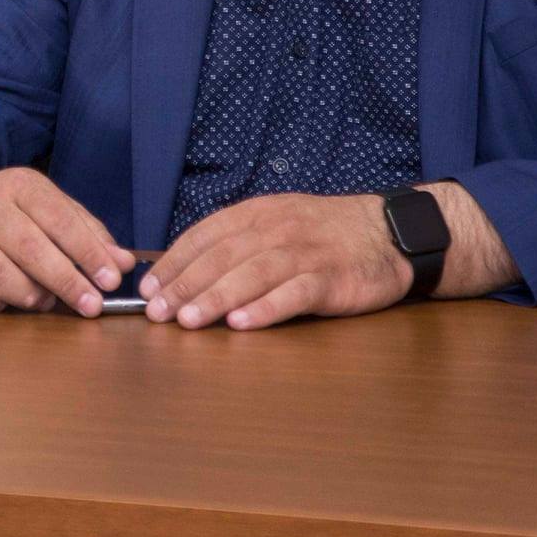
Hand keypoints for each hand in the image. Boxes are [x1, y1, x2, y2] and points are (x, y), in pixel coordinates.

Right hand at [0, 167, 135, 318]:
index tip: (111, 279)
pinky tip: (7, 302)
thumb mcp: (52, 208)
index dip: (88, 252)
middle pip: (30, 247)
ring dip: (28, 294)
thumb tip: (124, 263)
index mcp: (19, 185)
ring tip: (45, 300)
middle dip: (66, 280)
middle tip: (90, 304)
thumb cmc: (15, 213)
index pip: (59, 219)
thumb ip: (89, 233)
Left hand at [141, 193, 411, 329]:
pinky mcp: (331, 279)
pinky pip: (293, 294)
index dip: (174, 262)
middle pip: (223, 256)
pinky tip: (241, 323)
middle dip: (185, 284)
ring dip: (216, 298)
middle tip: (157, 312)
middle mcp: (277, 228)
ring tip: (188, 320)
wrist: (388, 233)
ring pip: (252, 274)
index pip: (205, 235)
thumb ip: (237, 241)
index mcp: (257, 212)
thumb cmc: (323, 234)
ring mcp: (305, 253)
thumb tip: (184, 270)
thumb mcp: (277, 222)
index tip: (148, 288)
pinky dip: (265, 309)